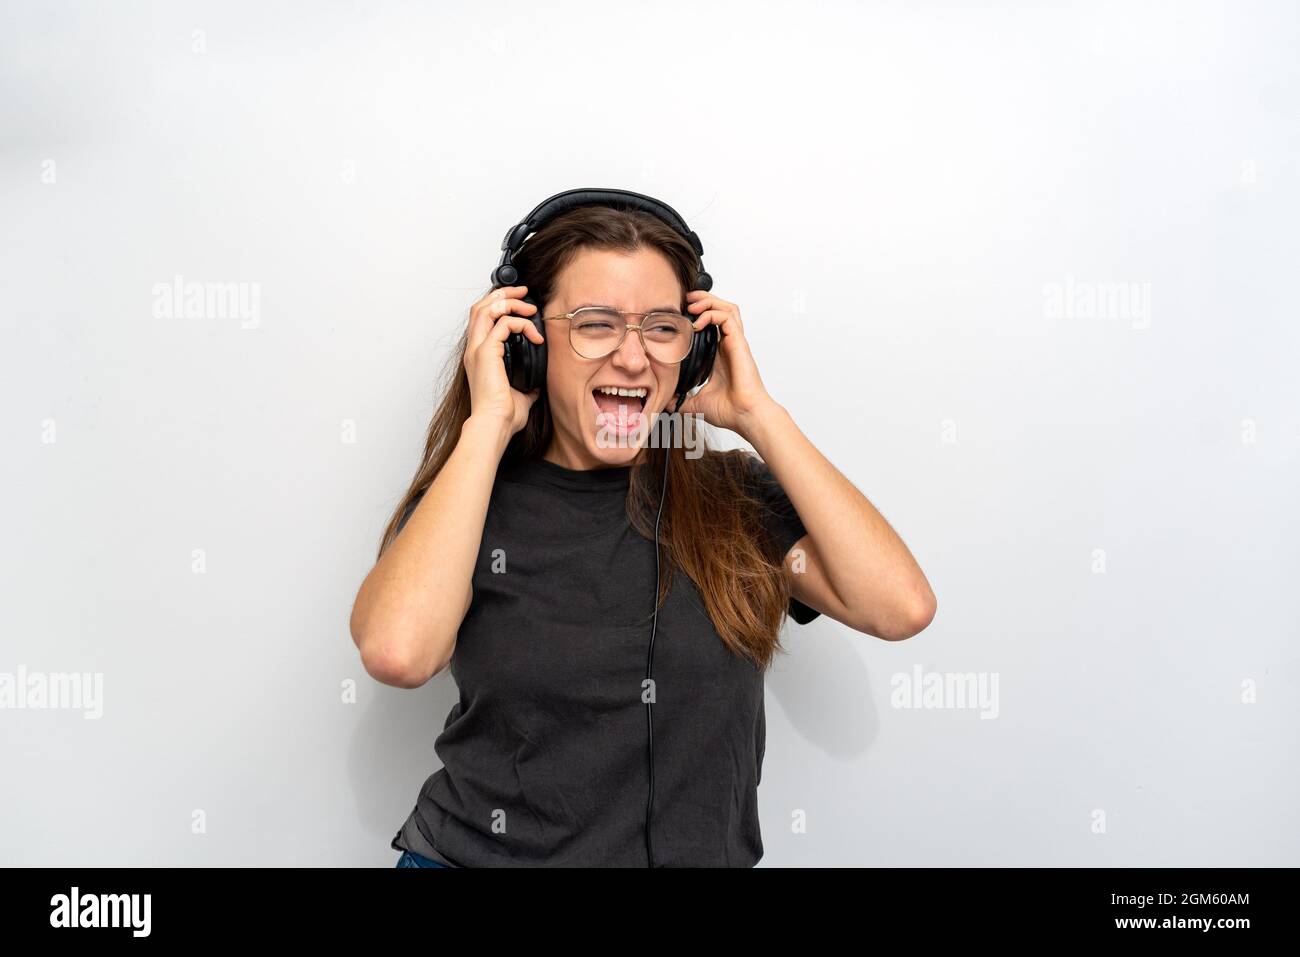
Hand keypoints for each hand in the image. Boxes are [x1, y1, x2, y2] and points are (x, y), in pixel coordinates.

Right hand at [463, 285, 543, 435]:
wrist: (495, 424)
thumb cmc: (503, 416)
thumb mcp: (520, 395)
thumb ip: (526, 386)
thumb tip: (536, 385)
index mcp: (480, 357)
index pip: (483, 320)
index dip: (499, 305)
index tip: (522, 304)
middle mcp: (475, 349)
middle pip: (481, 306)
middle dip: (503, 293)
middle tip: (523, 291)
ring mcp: (478, 349)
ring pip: (487, 308)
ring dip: (510, 301)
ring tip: (529, 306)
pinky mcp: (486, 352)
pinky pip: (503, 324)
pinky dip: (521, 324)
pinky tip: (535, 335)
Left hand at [676, 290, 776, 437]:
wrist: (745, 416)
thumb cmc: (730, 410)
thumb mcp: (697, 403)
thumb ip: (682, 401)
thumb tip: (667, 404)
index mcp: (720, 355)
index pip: (712, 324)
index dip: (698, 313)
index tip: (680, 313)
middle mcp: (728, 345)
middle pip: (721, 310)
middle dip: (703, 300)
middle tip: (685, 300)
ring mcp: (735, 343)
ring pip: (727, 308)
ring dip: (709, 301)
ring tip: (692, 304)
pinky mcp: (739, 344)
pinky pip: (728, 318)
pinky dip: (712, 314)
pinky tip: (698, 322)